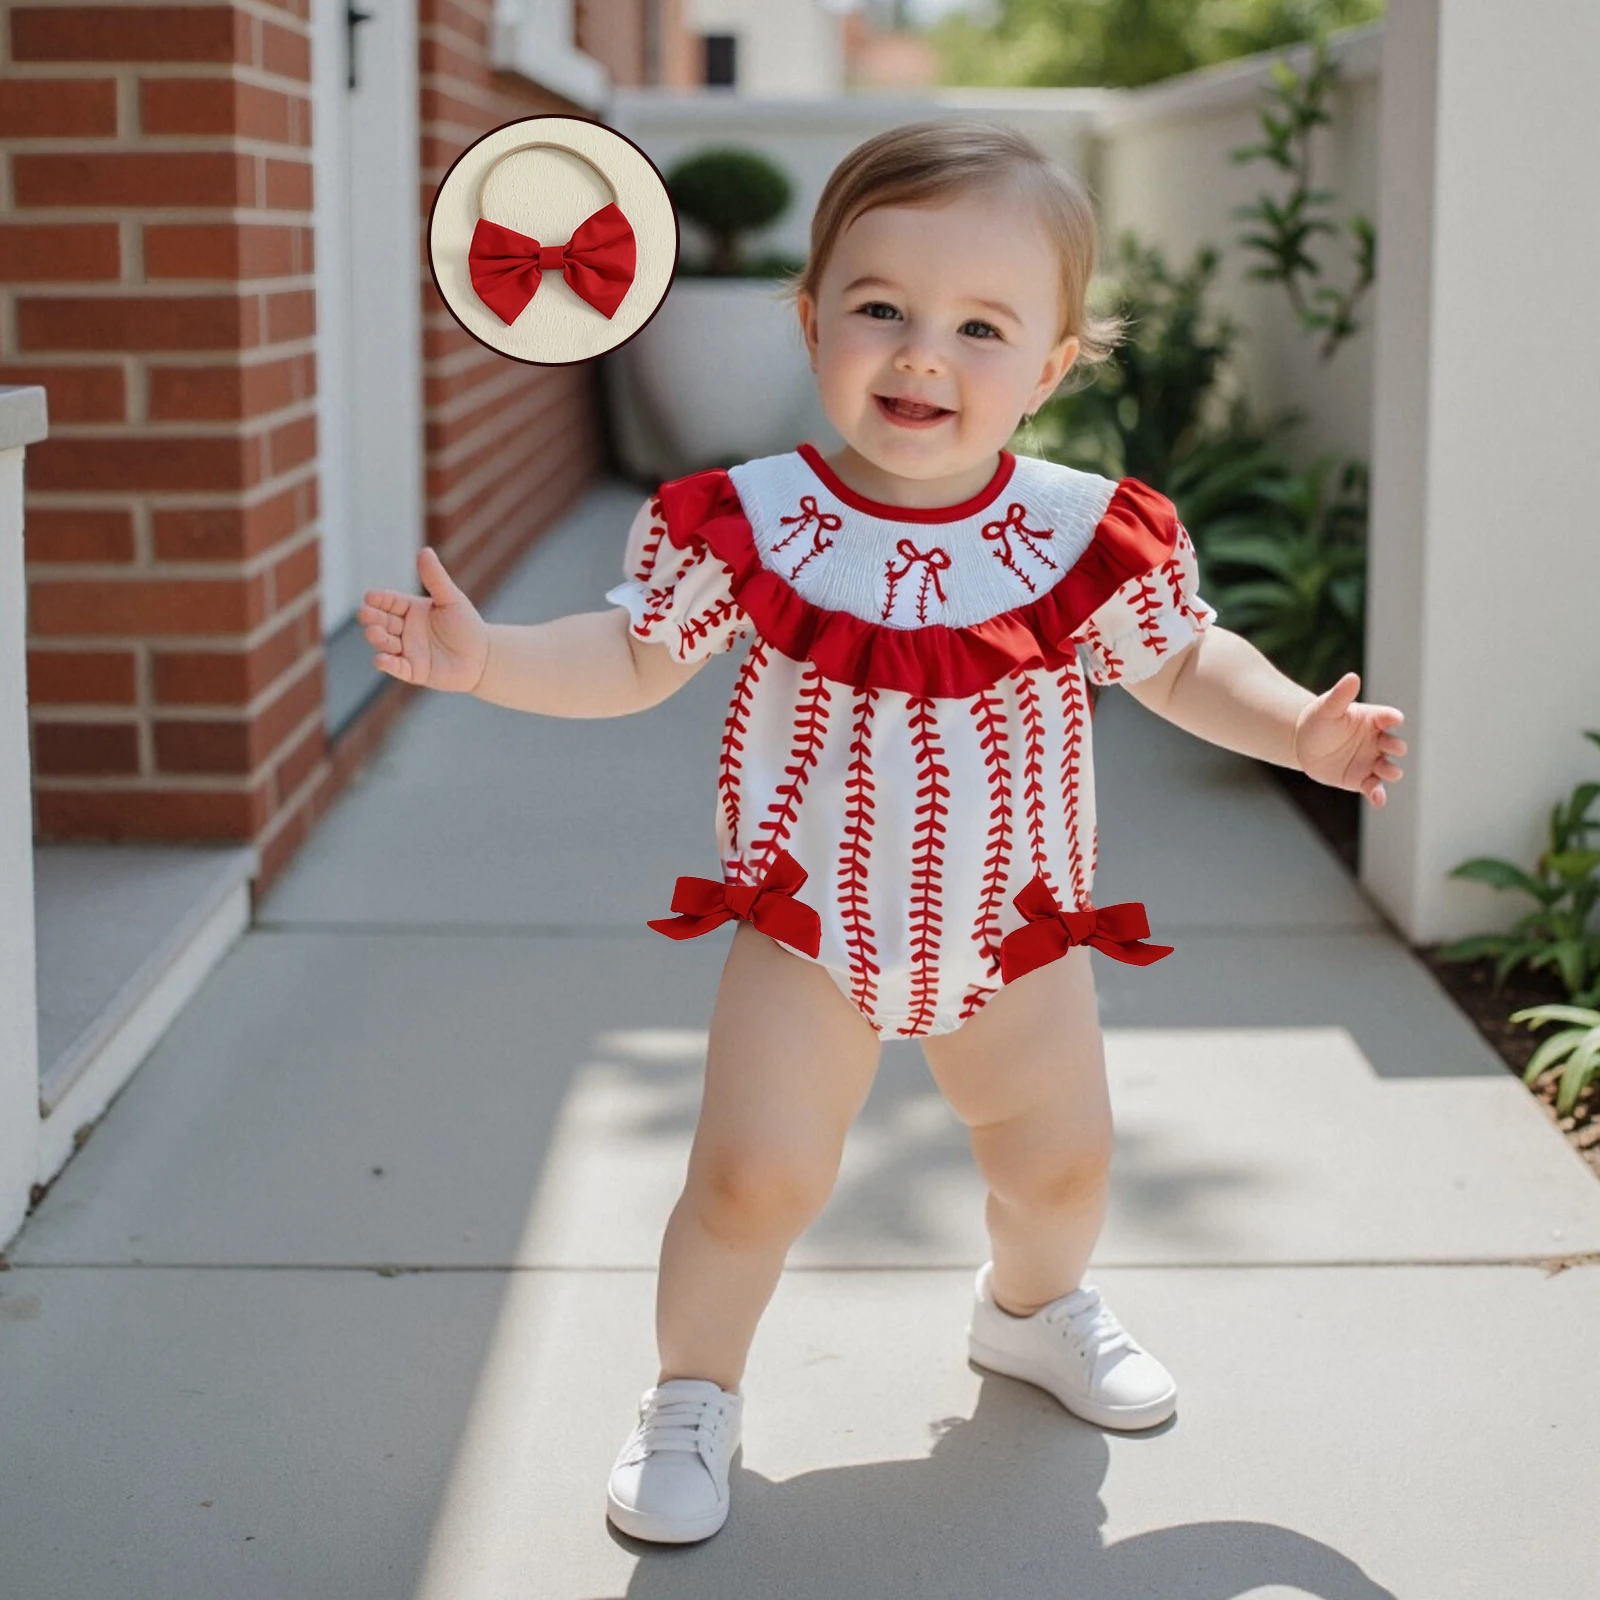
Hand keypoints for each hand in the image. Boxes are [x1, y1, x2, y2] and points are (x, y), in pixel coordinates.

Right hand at [359, 547, 489, 693]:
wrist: (483, 657)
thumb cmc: (466, 625)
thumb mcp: (451, 599)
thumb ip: (435, 578)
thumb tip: (424, 551)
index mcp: (412, 610)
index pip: (390, 602)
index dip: (380, 599)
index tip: (370, 597)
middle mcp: (405, 630)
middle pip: (383, 621)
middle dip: (372, 618)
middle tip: (365, 614)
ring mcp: (407, 650)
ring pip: (385, 643)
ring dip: (377, 638)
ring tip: (374, 633)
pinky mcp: (413, 671)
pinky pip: (397, 668)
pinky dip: (387, 664)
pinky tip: (381, 660)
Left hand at [1292, 672, 1406, 807]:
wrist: (1303, 744)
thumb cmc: (1318, 720)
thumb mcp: (1327, 707)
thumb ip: (1341, 695)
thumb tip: (1352, 677)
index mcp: (1372, 719)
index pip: (1388, 717)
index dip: (1392, 718)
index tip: (1394, 719)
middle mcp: (1377, 740)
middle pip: (1394, 744)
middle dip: (1395, 746)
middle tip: (1390, 746)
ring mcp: (1371, 761)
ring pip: (1388, 768)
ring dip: (1391, 771)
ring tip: (1389, 772)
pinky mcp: (1362, 779)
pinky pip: (1374, 788)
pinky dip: (1378, 795)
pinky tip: (1378, 801)